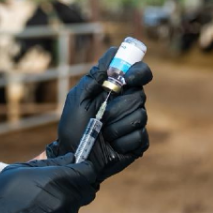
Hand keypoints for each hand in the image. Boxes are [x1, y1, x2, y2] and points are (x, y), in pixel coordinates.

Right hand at [0, 154, 98, 212]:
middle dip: (76, 185)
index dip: (84, 168)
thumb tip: (67, 158)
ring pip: (73, 207)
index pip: (88, 171)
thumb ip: (46, 163)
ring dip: (63, 202)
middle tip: (58, 183)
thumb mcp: (19, 170)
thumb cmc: (0, 197)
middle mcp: (65, 201)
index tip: (77, 167)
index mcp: (58, 180)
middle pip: (85, 190)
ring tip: (39, 202)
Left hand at [48, 46, 152, 181]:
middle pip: (139, 95)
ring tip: (102, 133)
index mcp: (117, 90)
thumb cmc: (72, 128)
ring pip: (140, 116)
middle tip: (101, 116)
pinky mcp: (139, 143)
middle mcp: (129, 104)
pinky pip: (139, 136)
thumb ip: (94, 77)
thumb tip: (112, 53)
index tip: (128, 78)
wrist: (73, 159)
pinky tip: (111, 146)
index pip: (140, 72)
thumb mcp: (78, 99)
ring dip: (116, 126)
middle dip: (117, 107)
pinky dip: (122, 141)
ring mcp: (135, 124)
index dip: (139, 72)